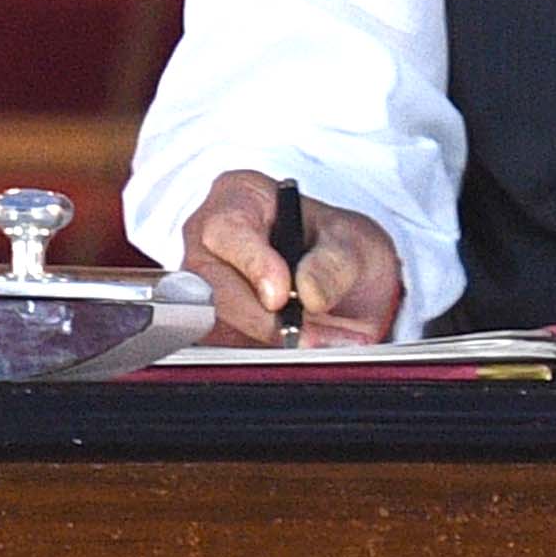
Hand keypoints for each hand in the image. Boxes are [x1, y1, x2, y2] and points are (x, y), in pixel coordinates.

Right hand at [181, 169, 404, 344]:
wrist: (345, 286)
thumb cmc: (337, 248)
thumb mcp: (352, 241)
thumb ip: (334, 263)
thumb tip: (310, 292)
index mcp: (238, 200)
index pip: (227, 228)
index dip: (253, 264)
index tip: (282, 295)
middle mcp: (209, 244)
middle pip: (211, 284)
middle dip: (261, 317)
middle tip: (306, 334)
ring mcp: (203, 288)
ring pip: (213, 323)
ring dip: (266, 341)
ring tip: (315, 341)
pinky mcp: (209, 329)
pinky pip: (224, 349)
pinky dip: (263, 356)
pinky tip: (298, 349)